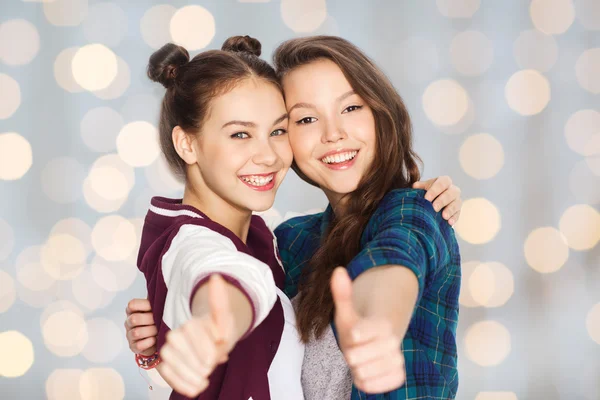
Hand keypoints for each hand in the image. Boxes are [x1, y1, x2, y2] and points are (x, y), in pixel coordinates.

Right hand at [125, 298, 157, 355]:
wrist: (159, 337)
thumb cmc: (158, 320)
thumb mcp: (157, 308)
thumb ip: (156, 300)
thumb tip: (162, 290)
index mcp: (133, 311)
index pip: (132, 305)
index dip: (144, 305)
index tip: (154, 307)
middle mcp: (129, 322)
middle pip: (134, 319)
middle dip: (150, 320)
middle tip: (159, 321)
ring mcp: (130, 335)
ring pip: (136, 332)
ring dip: (151, 331)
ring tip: (158, 331)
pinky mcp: (133, 346)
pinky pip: (138, 345)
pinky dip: (149, 342)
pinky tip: (155, 339)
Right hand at [158, 274, 235, 397]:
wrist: (213, 342)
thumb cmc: (220, 331)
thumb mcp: (225, 318)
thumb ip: (219, 301)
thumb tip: (216, 276)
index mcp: (190, 324)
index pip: (193, 337)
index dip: (208, 348)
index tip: (220, 351)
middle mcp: (174, 335)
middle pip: (182, 353)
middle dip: (200, 362)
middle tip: (212, 365)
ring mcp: (167, 350)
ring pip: (172, 364)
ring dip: (190, 376)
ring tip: (205, 379)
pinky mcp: (165, 365)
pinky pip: (168, 376)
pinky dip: (182, 384)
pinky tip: (196, 387)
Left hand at [331, 267, 404, 393]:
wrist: (374, 344)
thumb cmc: (356, 327)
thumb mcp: (346, 312)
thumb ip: (342, 294)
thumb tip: (338, 270)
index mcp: (381, 323)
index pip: (370, 329)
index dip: (360, 332)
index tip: (355, 334)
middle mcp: (392, 341)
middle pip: (368, 354)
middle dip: (355, 355)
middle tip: (352, 352)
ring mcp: (396, 359)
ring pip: (374, 370)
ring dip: (360, 369)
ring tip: (359, 362)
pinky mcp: (397, 375)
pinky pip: (381, 383)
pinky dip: (370, 382)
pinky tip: (366, 373)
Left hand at [413, 176, 461, 224]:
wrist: (433, 203)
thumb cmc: (427, 193)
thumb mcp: (423, 188)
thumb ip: (419, 187)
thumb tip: (415, 186)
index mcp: (444, 181)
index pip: (442, 183)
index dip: (435, 190)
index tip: (427, 198)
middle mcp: (453, 189)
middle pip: (450, 193)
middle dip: (442, 201)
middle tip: (434, 208)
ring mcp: (457, 200)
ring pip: (456, 203)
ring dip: (450, 210)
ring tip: (444, 216)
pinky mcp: (458, 210)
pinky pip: (458, 214)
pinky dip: (454, 218)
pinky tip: (449, 222)